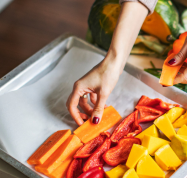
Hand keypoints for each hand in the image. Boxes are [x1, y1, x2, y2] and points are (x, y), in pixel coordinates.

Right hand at [66, 1, 147, 124]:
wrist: (114, 62)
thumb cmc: (107, 74)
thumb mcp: (103, 93)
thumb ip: (98, 108)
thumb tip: (95, 121)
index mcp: (78, 88)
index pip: (72, 106)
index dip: (75, 116)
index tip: (82, 125)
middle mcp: (80, 87)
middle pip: (76, 104)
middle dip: (82, 114)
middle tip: (88, 122)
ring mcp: (86, 86)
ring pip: (84, 102)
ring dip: (90, 110)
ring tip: (98, 116)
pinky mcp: (93, 86)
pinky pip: (91, 98)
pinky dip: (95, 104)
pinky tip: (103, 108)